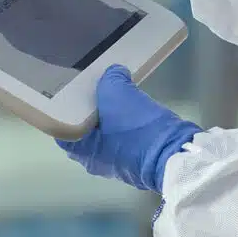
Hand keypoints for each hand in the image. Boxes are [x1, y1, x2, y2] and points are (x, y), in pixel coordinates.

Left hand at [58, 65, 200, 192]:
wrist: (175, 154)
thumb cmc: (136, 129)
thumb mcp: (118, 94)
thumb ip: (111, 79)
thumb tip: (114, 73)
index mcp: (83, 151)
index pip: (63, 129)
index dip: (65, 109)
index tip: (71, 92)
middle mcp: (96, 161)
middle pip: (85, 129)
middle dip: (91, 109)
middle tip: (96, 87)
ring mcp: (118, 163)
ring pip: (107, 133)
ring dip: (111, 116)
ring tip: (117, 93)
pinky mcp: (137, 160)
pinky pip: (125, 137)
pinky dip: (127, 123)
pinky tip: (134, 107)